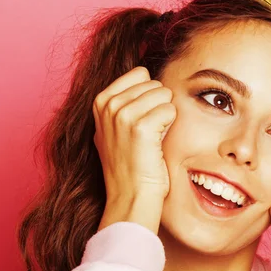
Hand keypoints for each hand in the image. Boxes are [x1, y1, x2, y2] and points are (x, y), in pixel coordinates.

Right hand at [93, 66, 176, 201]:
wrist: (131, 197)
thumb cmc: (129, 167)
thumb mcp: (113, 130)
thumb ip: (122, 104)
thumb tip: (144, 79)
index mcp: (100, 101)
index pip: (140, 73)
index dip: (149, 96)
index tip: (140, 123)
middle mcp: (108, 104)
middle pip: (154, 83)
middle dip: (158, 106)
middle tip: (147, 135)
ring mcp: (122, 114)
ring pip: (164, 94)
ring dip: (165, 117)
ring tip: (152, 140)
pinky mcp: (140, 127)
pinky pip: (170, 109)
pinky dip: (170, 126)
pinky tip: (157, 144)